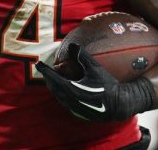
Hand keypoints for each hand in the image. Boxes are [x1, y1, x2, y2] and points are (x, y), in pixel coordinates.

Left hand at [35, 43, 155, 121]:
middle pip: (53, 88)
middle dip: (49, 78)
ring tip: (53, 79)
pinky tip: (65, 90)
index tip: (38, 64)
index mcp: (71, 89)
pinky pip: (65, 102)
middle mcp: (70, 100)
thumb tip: (72, 44)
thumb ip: (82, 56)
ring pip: (58, 96)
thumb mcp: (95, 68)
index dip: (45, 70)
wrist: (118, 105)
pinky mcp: (79, 112)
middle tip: (46, 70)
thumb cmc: (107, 85)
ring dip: (54, 87)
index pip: (53, 78)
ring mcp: (74, 108)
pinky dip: (61, 94)